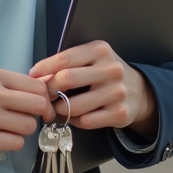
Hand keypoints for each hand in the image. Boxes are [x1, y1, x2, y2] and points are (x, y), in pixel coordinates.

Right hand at [0, 66, 53, 159]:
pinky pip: (17, 143)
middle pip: (38, 104)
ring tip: (7, 127)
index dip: (44, 96)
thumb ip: (9, 84)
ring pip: (29, 126)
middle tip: (30, 118)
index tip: (42, 105)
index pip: (35, 85)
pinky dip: (12, 142)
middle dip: (39, 114)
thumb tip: (43, 90)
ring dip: (22, 130)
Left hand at [29, 41, 157, 138]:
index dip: (44, 68)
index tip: (33, 75)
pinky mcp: (120, 113)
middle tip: (44, 95)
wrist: (138, 91)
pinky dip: (75, 120)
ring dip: (60, 109)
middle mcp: (111, 69)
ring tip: (57, 107)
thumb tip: (38, 77)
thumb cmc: (105, 73)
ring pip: (75, 105)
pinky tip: (75, 115)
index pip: (65, 58)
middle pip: (67, 79)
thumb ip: (68, 64)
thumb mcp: (91, 58)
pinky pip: (86, 121)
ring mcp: (117, 92)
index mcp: (100, 50)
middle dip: (50, 89)